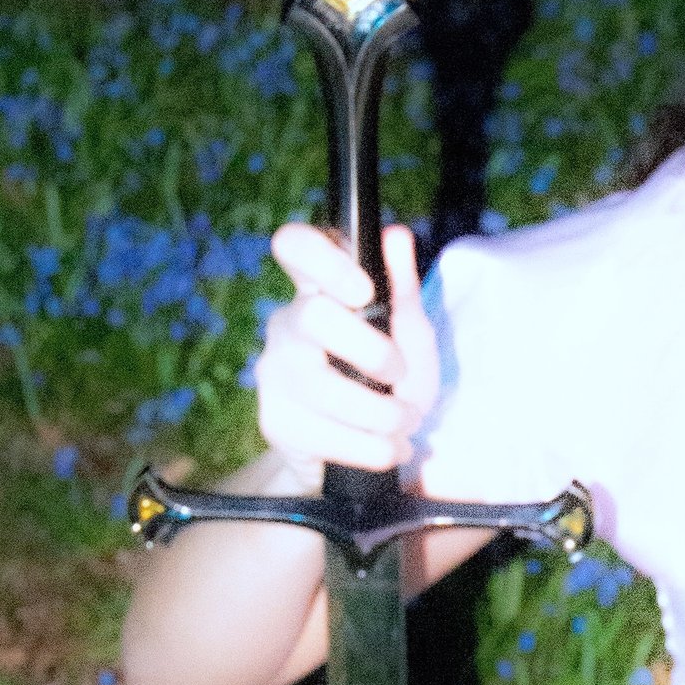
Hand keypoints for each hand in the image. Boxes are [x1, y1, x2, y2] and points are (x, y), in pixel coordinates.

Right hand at [258, 219, 437, 488]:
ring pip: (320, 386)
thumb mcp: (408, 333)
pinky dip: (371, 449)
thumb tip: (395, 235)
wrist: (367, 448)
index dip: (324, 260)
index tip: (362, 291)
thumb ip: (402, 288)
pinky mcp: (276, 421)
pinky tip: (387, 449)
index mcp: (319, 289)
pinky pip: (325, 435)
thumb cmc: (388, 378)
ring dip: (380, 414)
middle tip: (399, 375)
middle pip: (314, 317)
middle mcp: (288, 324)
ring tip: (404, 424)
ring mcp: (275, 372)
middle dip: (373, 351)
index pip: (294, 246)